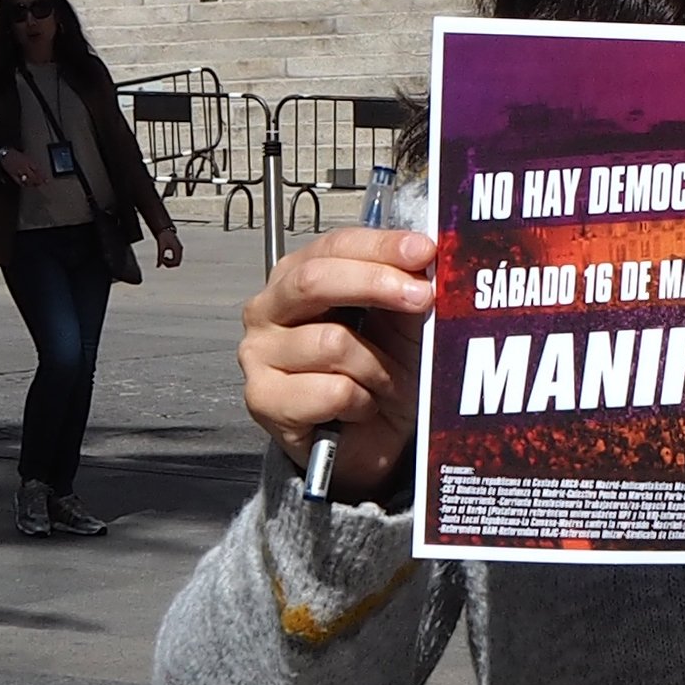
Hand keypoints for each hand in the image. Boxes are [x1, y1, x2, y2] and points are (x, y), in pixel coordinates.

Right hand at [0, 152, 48, 188]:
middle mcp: (24, 167)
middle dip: (38, 181)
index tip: (46, 180)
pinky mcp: (13, 175)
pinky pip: (20, 182)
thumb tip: (38, 170)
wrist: (4, 153)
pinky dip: (24, 184)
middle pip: (34, 177)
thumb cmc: (15, 154)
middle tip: (41, 183)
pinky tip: (26, 185)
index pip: (38, 171)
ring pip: (27, 180)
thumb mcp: (26, 156)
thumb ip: (32, 163)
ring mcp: (18, 172)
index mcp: (29, 161)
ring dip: (32, 184)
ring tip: (35, 185)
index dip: (43, 176)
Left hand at [153, 228, 185, 272]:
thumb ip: (159, 257)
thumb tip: (158, 266)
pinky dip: (171, 260)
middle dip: (169, 264)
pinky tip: (166, 256)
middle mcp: (180, 250)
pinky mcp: (178, 249)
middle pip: (177, 263)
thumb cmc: (163, 237)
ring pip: (177, 261)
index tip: (162, 259)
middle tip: (162, 260)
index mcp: (177, 249)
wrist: (165, 230)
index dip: (168, 264)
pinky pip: (177, 258)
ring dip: (170, 262)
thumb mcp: (160, 248)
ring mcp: (180, 249)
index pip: (176, 262)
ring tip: (163, 258)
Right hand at [240, 224, 435, 470]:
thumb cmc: (380, 372)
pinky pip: (329, 391)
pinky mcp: (263, 399)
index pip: (334, 246)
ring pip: (330, 343)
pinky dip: (361, 402)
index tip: (424, 251)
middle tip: (422, 298)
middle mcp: (269, 310)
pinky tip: (360, 407)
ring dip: (377, 367)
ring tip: (384, 382)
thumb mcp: (403, 321)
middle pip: (314, 281)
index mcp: (298, 277)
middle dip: (375, 285)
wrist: (369, 438)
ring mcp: (259, 355)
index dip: (381, 246)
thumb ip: (407, 285)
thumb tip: (425, 257)